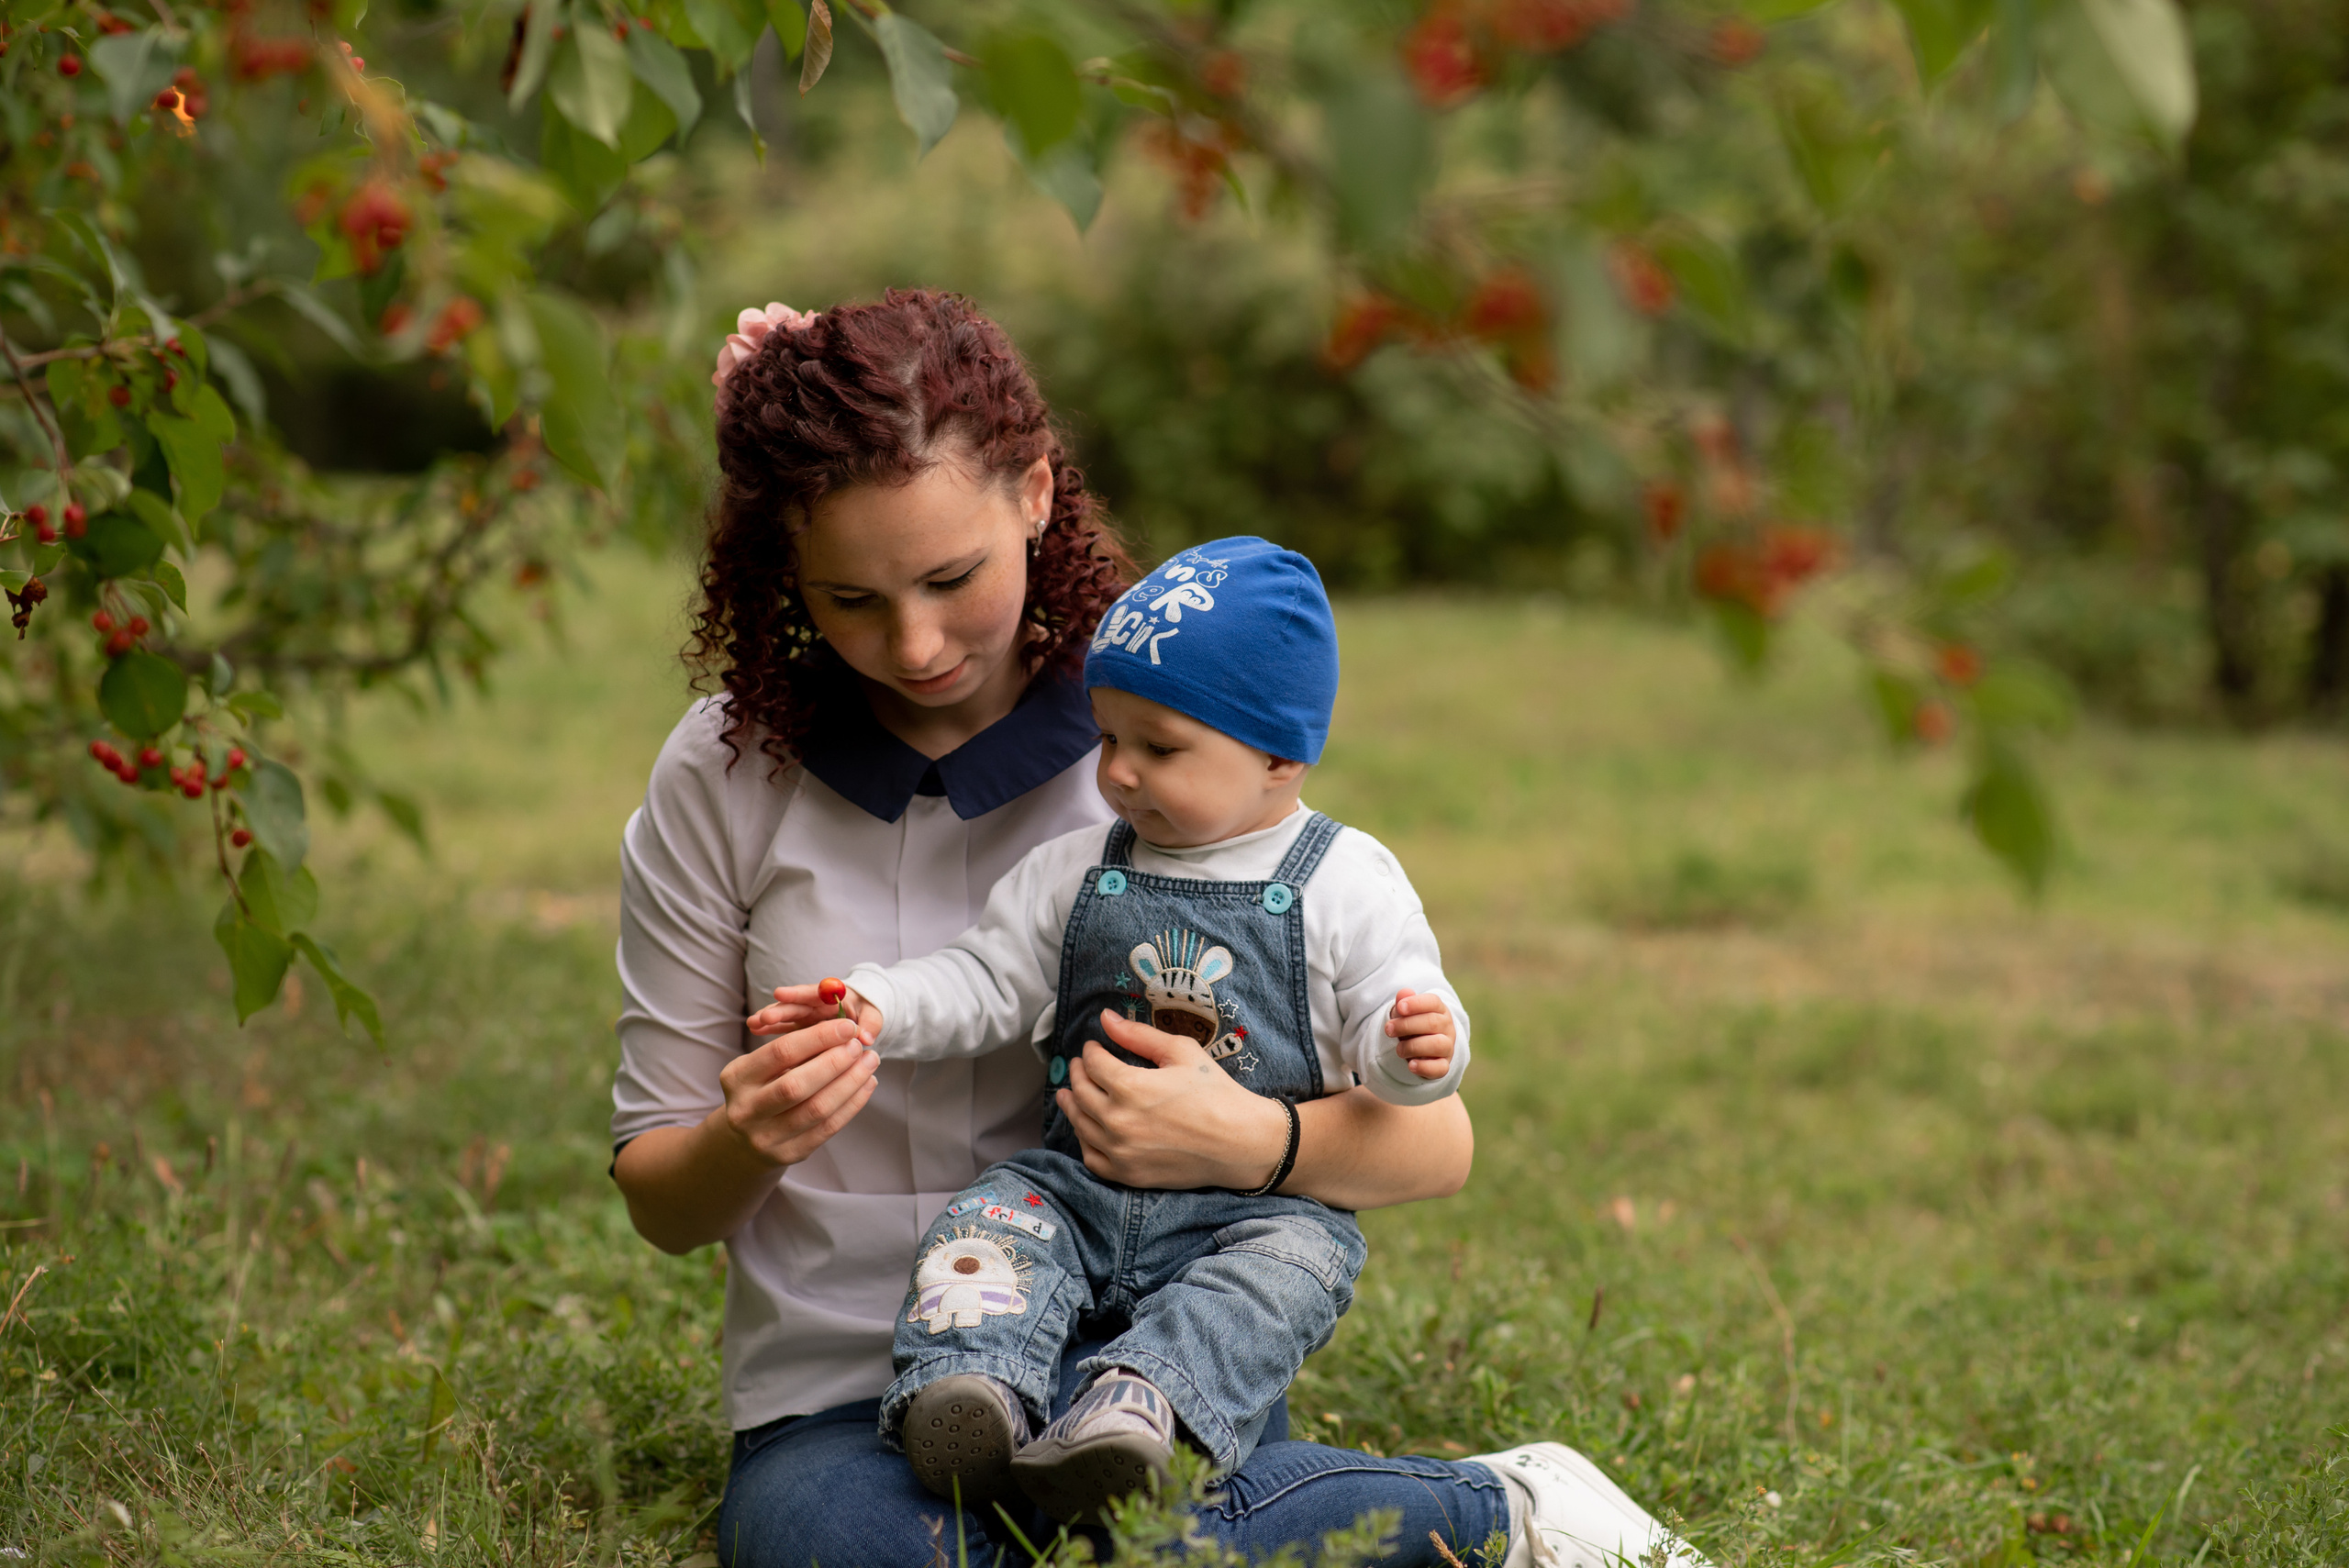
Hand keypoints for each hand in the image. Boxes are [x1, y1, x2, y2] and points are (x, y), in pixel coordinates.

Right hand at [716, 1015, 881, 1167]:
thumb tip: (841, 1030)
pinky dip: (853, 1104)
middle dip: (836, 1061)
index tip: (847, 1026)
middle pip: (797, 1084)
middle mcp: (746, 1110)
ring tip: (870, 1062)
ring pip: (817, 1109)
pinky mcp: (788, 1154)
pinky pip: (828, 1129)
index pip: (781, 1052)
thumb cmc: (760, 1091)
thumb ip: (794, 1050)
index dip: (819, 1037)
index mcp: (736, 1078)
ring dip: (850, 1082)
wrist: (743, 1142)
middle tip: (859, 1045)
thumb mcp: (762, 1067)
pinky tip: (867, 1085)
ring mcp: (765, 1137)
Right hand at [748, 981, 882, 1042]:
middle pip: (796, 1004)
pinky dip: (772, 1029)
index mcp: (834, 995)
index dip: (797, 994)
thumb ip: (870, 1025)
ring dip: (770, 1019)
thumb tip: (866, 1038)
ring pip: (787, 1015)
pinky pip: (786, 1027)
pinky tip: (755, 1030)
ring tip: (752, 1024)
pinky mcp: (802, 1027)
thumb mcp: (874, 1016)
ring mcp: (807, 1015)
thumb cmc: (869, 1012)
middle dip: (780, 1010)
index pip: (814, 992)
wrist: (864, 1016)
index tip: (779, 994)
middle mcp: (817, 1003)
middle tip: (763, 1017)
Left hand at [1058, 1010, 1289, 1191]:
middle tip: (1078, 1065)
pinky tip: (1087, 1130)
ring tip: (1070, 1094)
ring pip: (1081, 1125)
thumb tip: (1105, 1018)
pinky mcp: (1129, 1174)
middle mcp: (1118, 1122)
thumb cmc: (1215, 1092)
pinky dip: (1084, 1141)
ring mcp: (1121, 1152)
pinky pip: (1092, 1158)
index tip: (1093, 1047)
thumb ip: (1138, 1034)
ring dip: (1072, 1106)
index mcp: (1130, 1087)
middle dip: (1077, 1074)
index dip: (1090, 1051)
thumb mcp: (1181, 1052)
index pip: (1093, 1064)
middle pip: (1081, 1093)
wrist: (1241, 1142)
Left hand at [1384, 988, 1455, 1078]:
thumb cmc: (1412, 1026)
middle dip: (1407, 1025)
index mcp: (1439, 1010)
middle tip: (1388, 1029)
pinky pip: (1441, 1068)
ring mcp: (1448, 1047)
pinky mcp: (1444, 1066)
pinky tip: (1410, 1065)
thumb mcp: (1405, 1013)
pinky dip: (1424, 1067)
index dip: (1416, 1003)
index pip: (1433, 1002)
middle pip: (1433, 1023)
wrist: (1420, 1049)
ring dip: (1414, 1046)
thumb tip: (1404, 993)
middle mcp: (1447, 1027)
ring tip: (1399, 1049)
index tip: (1400, 1007)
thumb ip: (1404, 1003)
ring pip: (1438, 1045)